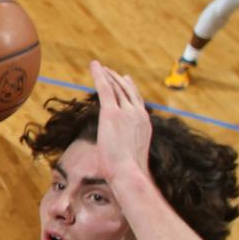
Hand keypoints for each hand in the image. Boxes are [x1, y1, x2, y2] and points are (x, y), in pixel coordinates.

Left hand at [89, 60, 151, 183]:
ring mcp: (126, 112)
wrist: (129, 173)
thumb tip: (116, 160)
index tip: (125, 80)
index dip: (129, 89)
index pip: (136, 101)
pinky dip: (99, 75)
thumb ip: (126, 150)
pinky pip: (104, 88)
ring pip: (115, 87)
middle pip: (127, 91)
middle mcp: (137, 113)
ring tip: (100, 68)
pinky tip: (94, 65)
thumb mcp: (130, 157)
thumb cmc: (129, 173)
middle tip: (109, 71)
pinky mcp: (111, 113)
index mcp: (144, 123)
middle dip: (117, 80)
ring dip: (107, 76)